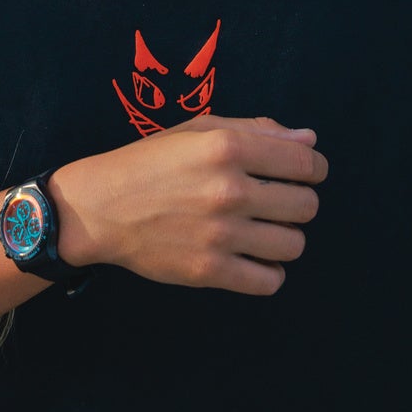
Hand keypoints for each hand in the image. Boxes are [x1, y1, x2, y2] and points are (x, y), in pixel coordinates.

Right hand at [51, 114, 326, 294]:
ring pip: (294, 245)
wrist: (98, 208)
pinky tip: (253, 258)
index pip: (304, 162)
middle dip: (299, 202)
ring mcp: (220, 234)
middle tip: (276, 202)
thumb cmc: (149, 162)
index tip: (302, 173)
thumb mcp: (197, 130)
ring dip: (285, 237)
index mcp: (227, 148)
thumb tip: (309, 141)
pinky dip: (269, 272)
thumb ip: (256, 130)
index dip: (313, 168)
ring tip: (263, 231)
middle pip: (306, 206)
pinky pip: (269, 281)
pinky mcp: (209, 270)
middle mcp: (229, 190)